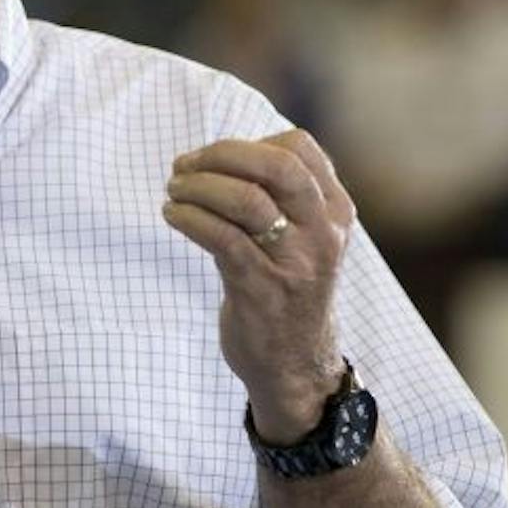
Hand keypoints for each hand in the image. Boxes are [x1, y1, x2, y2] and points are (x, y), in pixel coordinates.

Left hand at [162, 129, 355, 442]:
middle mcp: (323, 233)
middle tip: (184, 165)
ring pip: (244, 199)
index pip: (299, 148)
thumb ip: (284, 196)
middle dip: (221, 155)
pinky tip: (172, 215)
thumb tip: (223, 152)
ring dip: (196, 186)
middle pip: (276, 166)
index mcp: (335, 213)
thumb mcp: (307, 238)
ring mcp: (294, 263)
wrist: (296, 365)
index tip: (215, 157)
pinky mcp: (261, 289)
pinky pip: (220, 237)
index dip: (249, 143)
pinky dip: (188, 217)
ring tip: (173, 191)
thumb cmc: (288, 289)